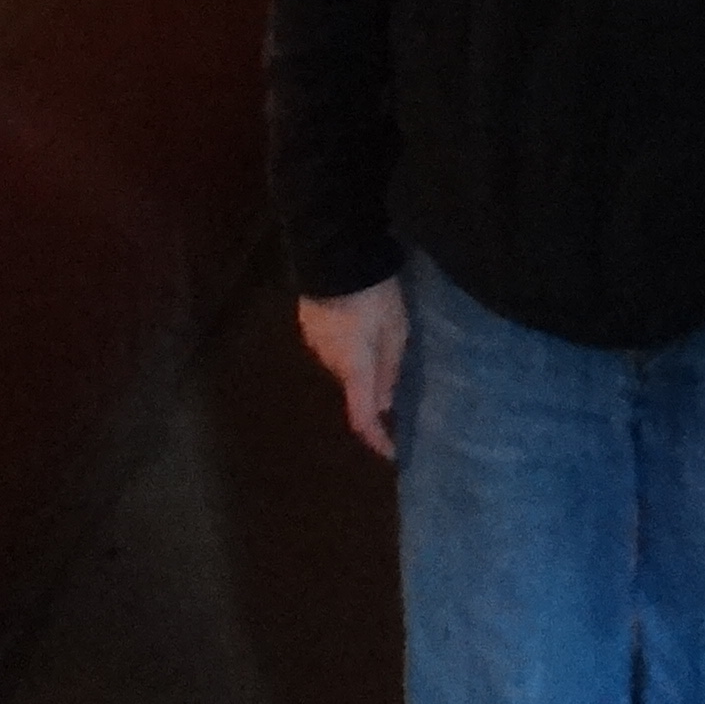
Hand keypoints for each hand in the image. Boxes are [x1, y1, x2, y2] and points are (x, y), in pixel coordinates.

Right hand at [295, 276, 406, 458]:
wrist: (336, 251)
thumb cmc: (375, 295)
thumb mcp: (396, 330)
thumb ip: (389, 369)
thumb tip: (385, 404)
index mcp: (353, 368)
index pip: (362, 418)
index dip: (376, 439)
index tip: (392, 452)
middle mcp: (328, 361)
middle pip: (353, 386)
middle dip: (372, 387)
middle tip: (396, 375)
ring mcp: (314, 340)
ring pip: (342, 363)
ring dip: (359, 359)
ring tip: (379, 338)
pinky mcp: (308, 320)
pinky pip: (332, 343)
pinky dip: (347, 341)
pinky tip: (358, 320)